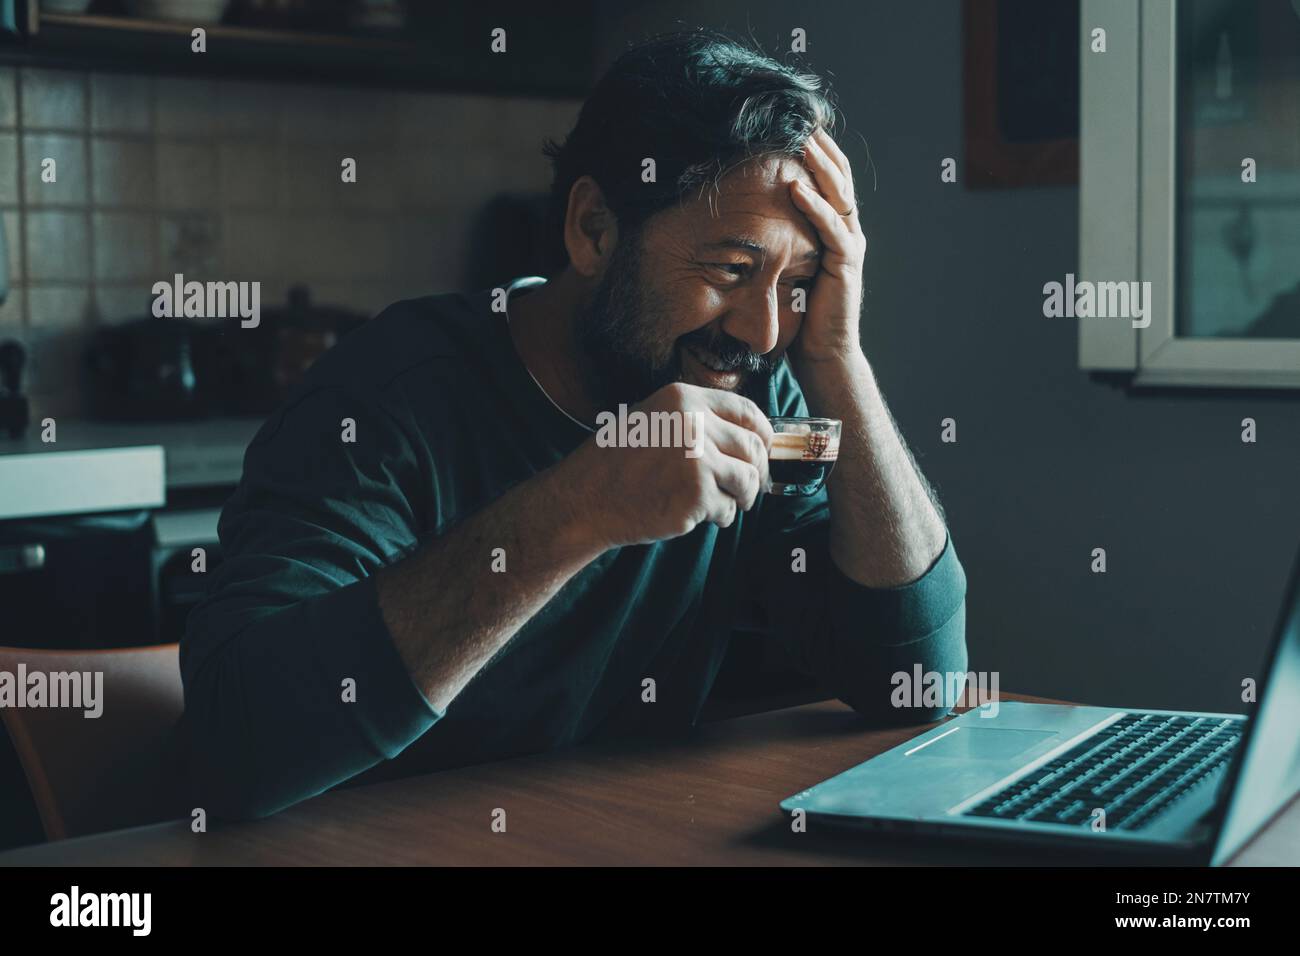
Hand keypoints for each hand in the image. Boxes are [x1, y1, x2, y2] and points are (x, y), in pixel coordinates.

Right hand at [560, 383, 773, 548]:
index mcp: (684, 399)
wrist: (585, 499)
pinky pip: (728, 509)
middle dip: (755, 472)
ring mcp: (697, 459)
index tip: (762, 452)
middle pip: (754, 448)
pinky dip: (717, 517)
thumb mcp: (655, 421)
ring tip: (717, 504)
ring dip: (739, 497)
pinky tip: (691, 515)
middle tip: (745, 489)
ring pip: (748, 480)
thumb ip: (698, 422)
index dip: (762, 435)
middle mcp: (694, 424)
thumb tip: (752, 440)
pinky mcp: (696, 495)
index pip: (747, 412)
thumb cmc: (619, 465)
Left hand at [787, 127, 866, 365]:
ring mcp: (849, 246)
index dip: (819, 152)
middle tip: (803, 120)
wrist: (821, 352)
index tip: (797, 125)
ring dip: (820, 168)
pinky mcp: (846, 264)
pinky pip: (832, 228)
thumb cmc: (799, 311)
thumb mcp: (787, 264)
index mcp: (834, 228)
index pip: (831, 180)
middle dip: (822, 149)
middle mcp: (846, 231)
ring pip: (840, 196)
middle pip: (840, 178)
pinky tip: (796, 189)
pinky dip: (815, 207)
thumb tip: (744, 214)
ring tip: (803, 143)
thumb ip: (780, 237)